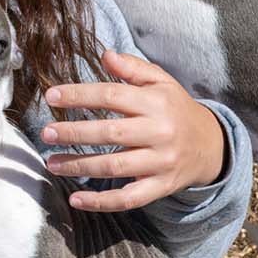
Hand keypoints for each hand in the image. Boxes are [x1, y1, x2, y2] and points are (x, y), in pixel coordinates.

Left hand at [39, 50, 224, 211]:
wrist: (211, 145)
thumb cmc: (176, 109)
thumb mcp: (162, 82)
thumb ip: (133, 68)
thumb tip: (105, 55)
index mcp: (157, 103)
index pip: (112, 96)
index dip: (79, 95)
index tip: (51, 96)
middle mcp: (160, 133)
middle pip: (110, 133)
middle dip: (74, 133)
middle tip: (46, 132)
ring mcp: (161, 163)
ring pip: (114, 167)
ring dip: (79, 166)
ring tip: (52, 162)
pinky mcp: (160, 187)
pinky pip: (128, 199)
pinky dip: (100, 202)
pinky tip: (75, 199)